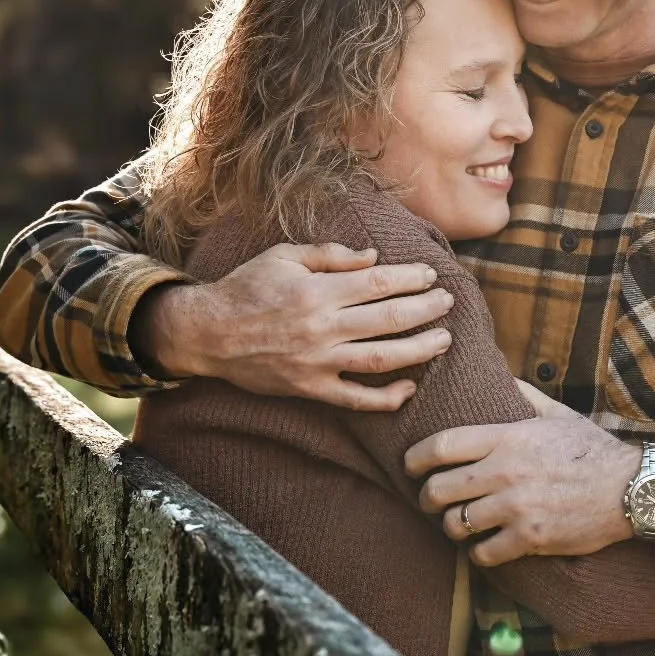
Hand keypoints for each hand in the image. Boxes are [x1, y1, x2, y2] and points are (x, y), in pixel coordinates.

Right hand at [129, 242, 454, 407]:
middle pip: (388, 320)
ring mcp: (316, 363)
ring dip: (418, 351)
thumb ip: (331, 256)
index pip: (378, 283)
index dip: (411, 278)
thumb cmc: (247, 287)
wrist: (207, 333)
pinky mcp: (309, 389)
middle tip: (448, 302)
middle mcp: (320, 328)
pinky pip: (354, 399)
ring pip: (380, 360)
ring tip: (444, 340)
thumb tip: (375, 258)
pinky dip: (385, 399)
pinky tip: (410, 388)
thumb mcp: (284, 256)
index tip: (432, 274)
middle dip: (426, 310)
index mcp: (316, 291)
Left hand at [404, 404, 641, 566]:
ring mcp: (517, 507)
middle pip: (440, 487)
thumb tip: (502, 377)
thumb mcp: (557, 413)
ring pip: (457, 524)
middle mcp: (507, 471)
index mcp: (509, 437)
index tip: (410, 465)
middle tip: (430, 499)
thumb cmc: (591, 449)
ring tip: (459, 523)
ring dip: (453, 526)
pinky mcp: (530, 538)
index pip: (444, 445)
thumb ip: (524, 396)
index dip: (417, 457)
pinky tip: (485, 546)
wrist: (631, 488)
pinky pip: (484, 553)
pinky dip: (479, 552)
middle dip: (427, 496)